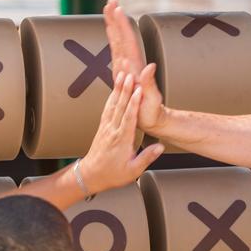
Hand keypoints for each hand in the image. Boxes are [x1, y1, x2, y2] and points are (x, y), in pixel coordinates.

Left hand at [75, 69, 164, 195]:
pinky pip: (107, 109)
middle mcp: (112, 131)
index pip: (129, 118)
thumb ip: (146, 157)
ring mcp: (106, 128)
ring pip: (112, 105)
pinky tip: (114, 90)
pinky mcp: (102, 127)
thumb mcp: (133, 170)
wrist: (91, 175)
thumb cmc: (112, 174)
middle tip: (129, 75)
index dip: (134, 103)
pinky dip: (111, 97)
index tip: (138, 90)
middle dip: (125, 89)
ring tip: (121, 76)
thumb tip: (160, 146)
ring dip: (117, 89)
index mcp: (121, 140)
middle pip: (119, 106)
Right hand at [103, 1, 165, 132]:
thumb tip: (150, 67)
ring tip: (109, 9)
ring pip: (118, 41)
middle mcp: (130, 65)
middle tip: (110, 0)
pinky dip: (113, 38)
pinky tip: (111, 31)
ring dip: (114, 24)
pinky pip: (116, 51)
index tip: (116, 9)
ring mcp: (126, 68)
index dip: (121, 25)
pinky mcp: (123, 73)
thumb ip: (150, 84)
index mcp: (134, 68)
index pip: (127, 42)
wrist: (154, 119)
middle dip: (115, 18)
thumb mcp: (151, 100)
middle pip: (122, 37)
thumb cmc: (151, 113)